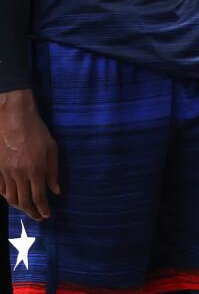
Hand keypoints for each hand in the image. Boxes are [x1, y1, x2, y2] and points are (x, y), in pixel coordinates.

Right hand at [0, 89, 59, 220]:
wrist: (14, 119)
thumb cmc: (37, 132)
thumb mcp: (52, 149)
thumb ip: (53, 172)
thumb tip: (56, 191)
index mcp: (35, 170)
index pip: (39, 197)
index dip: (43, 209)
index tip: (47, 216)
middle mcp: (19, 174)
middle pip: (23, 202)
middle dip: (32, 213)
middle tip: (38, 217)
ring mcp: (6, 173)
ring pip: (11, 198)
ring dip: (20, 207)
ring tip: (28, 210)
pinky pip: (1, 190)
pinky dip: (7, 197)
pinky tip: (14, 198)